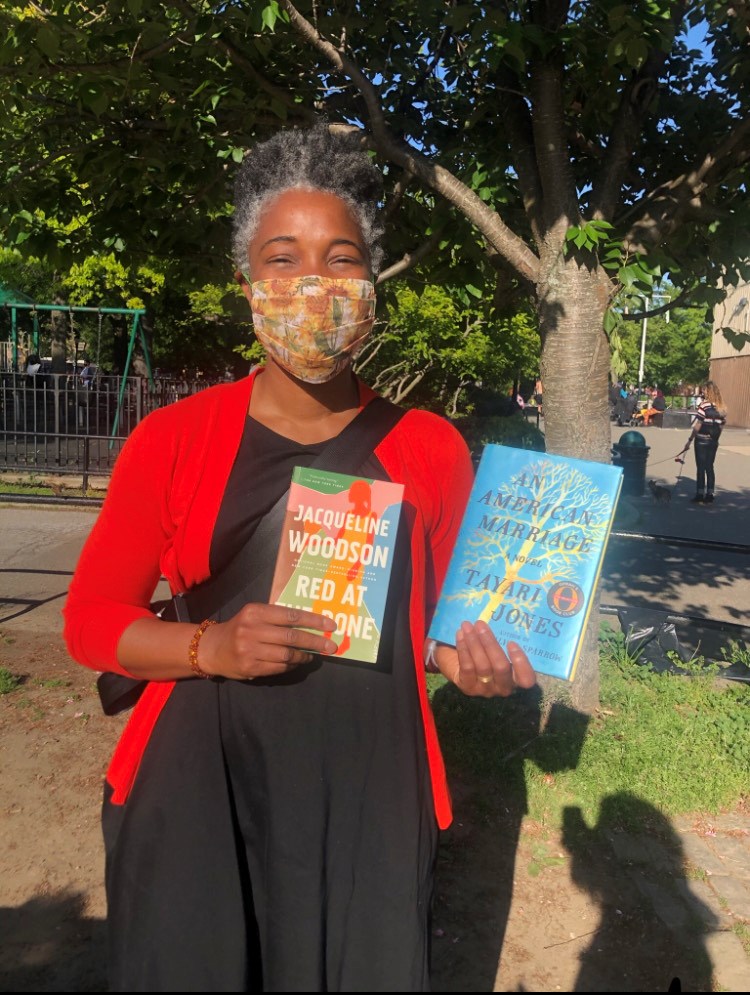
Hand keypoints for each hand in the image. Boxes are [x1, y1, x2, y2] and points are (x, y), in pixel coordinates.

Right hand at [199, 604, 337, 680]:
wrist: (212, 648)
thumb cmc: (240, 628)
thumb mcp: (254, 615)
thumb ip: (277, 617)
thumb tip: (310, 625)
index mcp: (255, 612)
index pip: (291, 615)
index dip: (313, 621)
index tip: (330, 626)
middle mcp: (251, 629)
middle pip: (291, 636)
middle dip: (315, 642)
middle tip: (331, 647)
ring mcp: (250, 650)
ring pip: (287, 654)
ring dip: (304, 655)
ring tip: (312, 654)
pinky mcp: (250, 667)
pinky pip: (279, 667)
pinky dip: (292, 665)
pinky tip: (297, 662)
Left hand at [434, 620, 535, 697]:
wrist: (457, 665)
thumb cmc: (483, 652)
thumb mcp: (495, 647)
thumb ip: (501, 639)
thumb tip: (500, 615)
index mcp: (516, 678)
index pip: (526, 678)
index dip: (521, 663)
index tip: (511, 642)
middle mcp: (503, 687)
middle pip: (501, 667)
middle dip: (490, 643)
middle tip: (480, 623)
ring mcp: (485, 690)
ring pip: (482, 666)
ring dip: (474, 642)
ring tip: (467, 626)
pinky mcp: (468, 688)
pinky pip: (467, 667)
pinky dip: (463, 649)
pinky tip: (460, 635)